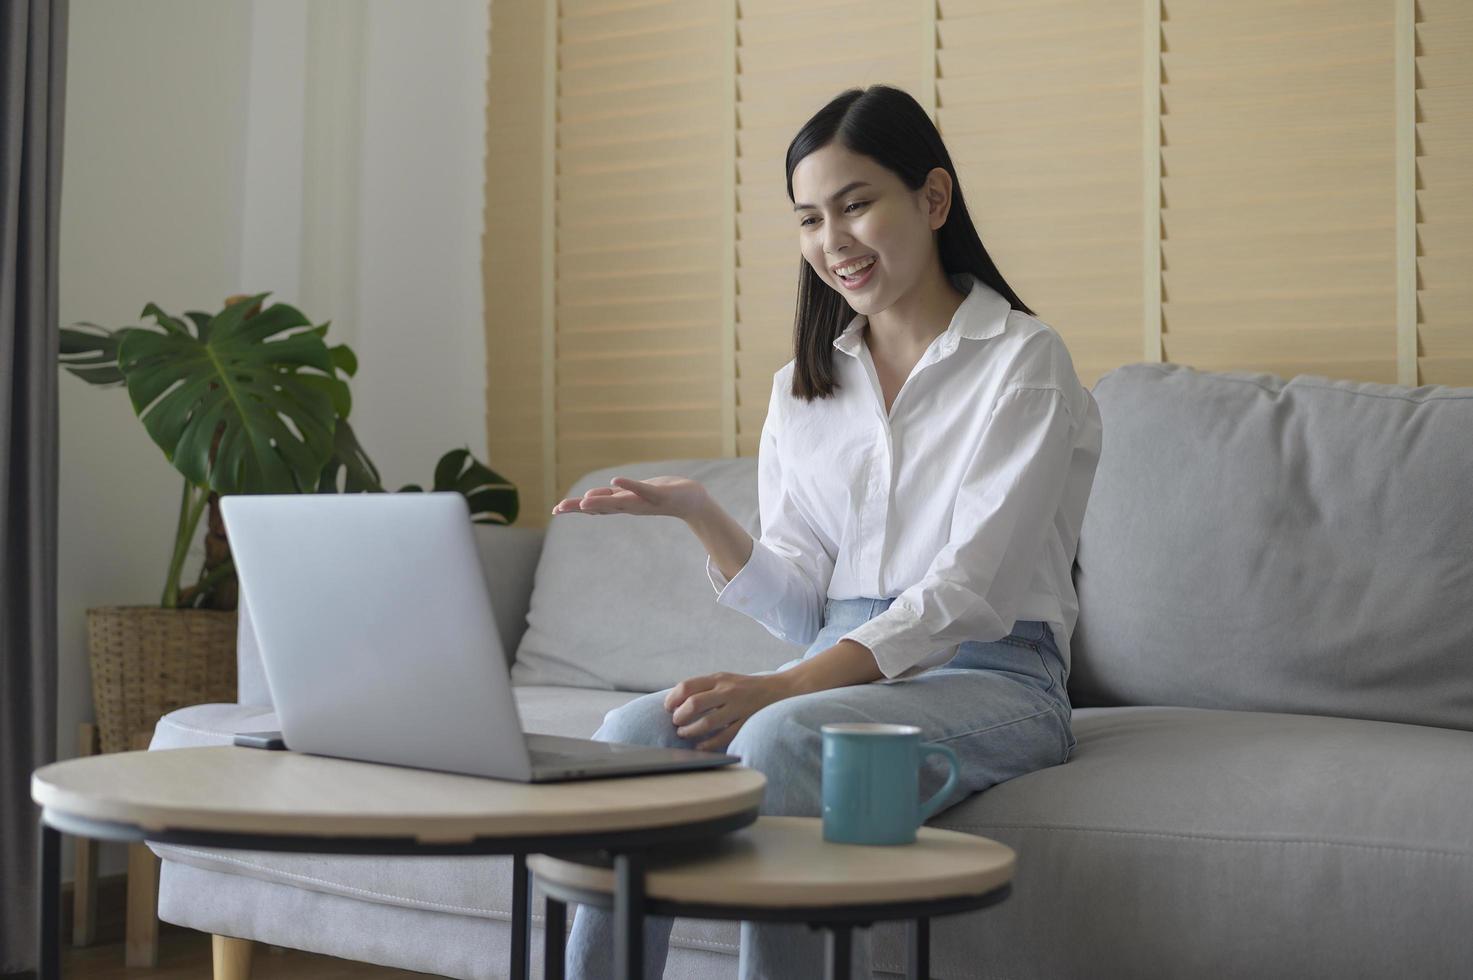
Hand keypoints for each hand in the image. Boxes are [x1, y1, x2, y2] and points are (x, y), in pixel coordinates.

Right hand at [550, 476, 707, 520]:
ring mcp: (644, 501)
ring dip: (601, 501)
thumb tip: (586, 500)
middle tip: (559, 509)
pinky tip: (615, 481)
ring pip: (619, 502)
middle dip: (580, 507)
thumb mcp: (630, 496)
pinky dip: (629, 486)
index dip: (575, 508)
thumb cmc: (659, 496)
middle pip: (601, 506)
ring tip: (583, 501)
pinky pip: (643, 490)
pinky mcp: (659, 494)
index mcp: (622, 505)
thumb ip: (610, 498)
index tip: (555, 510)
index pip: (594, 506)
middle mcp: (630, 506)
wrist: (691, 501)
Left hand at [663, 671, 789, 751]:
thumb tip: (676, 702)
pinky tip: (700, 746)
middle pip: (694, 704)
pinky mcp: (746, 723)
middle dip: (679, 716)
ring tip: (684, 734)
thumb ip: (704, 687)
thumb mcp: (725, 679)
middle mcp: (728, 691)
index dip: (672, 699)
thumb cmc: (744, 687)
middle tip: (676, 722)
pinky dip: (707, 744)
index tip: (669, 708)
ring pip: (707, 723)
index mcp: (719, 679)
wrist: (778, 691)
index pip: (687, 686)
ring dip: (690, 731)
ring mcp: (738, 708)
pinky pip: (723, 737)